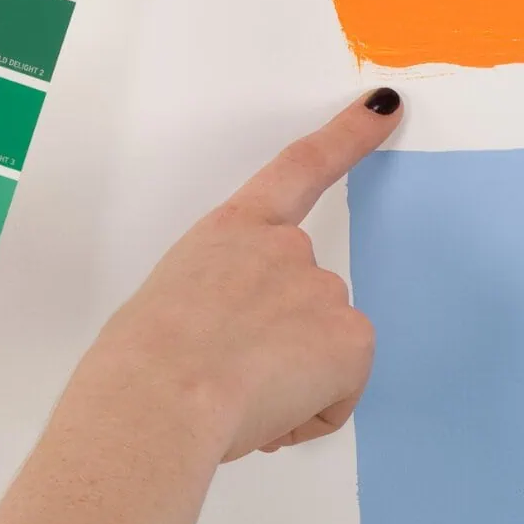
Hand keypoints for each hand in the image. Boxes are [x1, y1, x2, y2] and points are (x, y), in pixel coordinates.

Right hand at [73, 90, 402, 463]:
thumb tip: (237, 351)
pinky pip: (338, 394)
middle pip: (306, 301)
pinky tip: (265, 416)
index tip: (384, 107)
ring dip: (290, 385)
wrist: (159, 395)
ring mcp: (324, 290)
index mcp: (232, 232)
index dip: (346, 136)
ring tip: (233, 399)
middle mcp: (286, 249)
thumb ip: (219, 301)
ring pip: (321, 354)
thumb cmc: (140, 363)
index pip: (298, 170)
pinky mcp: (352, 339)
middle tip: (224, 375)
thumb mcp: (169, 304)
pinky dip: (309, 414)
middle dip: (279, 346)